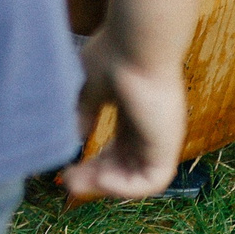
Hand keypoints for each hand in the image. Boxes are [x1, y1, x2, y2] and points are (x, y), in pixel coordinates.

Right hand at [58, 32, 189, 200]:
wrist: (135, 45)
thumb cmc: (112, 57)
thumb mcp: (88, 90)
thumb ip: (83, 115)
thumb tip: (75, 137)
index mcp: (133, 115)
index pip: (117, 149)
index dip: (93, 162)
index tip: (66, 169)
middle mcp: (149, 130)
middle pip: (123, 166)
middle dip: (94, 178)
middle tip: (66, 183)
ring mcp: (160, 139)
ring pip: (137, 177)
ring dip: (107, 186)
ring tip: (76, 184)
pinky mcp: (168, 146)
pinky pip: (151, 182)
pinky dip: (125, 187)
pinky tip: (100, 180)